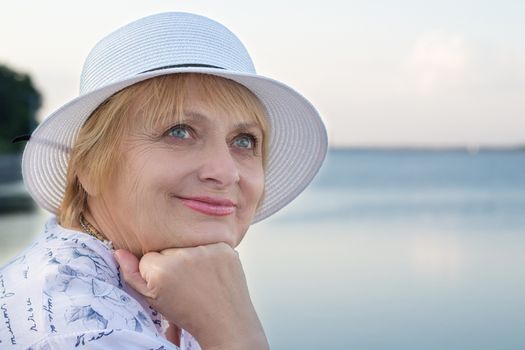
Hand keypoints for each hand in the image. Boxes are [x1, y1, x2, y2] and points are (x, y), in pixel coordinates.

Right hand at [114, 243, 268, 349]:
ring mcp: (207, 250)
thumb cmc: (189, 314)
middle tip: (186, 283)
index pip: (148, 257)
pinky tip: (214, 272)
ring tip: (201, 278)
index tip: (169, 286)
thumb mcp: (154, 301)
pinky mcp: (225, 249)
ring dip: (193, 257)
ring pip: (189, 244)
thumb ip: (133, 276)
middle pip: (168, 248)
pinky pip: (210, 243)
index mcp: (160, 269)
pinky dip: (212, 255)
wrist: (225, 323)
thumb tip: (118, 252)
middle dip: (173, 262)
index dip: (157, 273)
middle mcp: (183, 255)